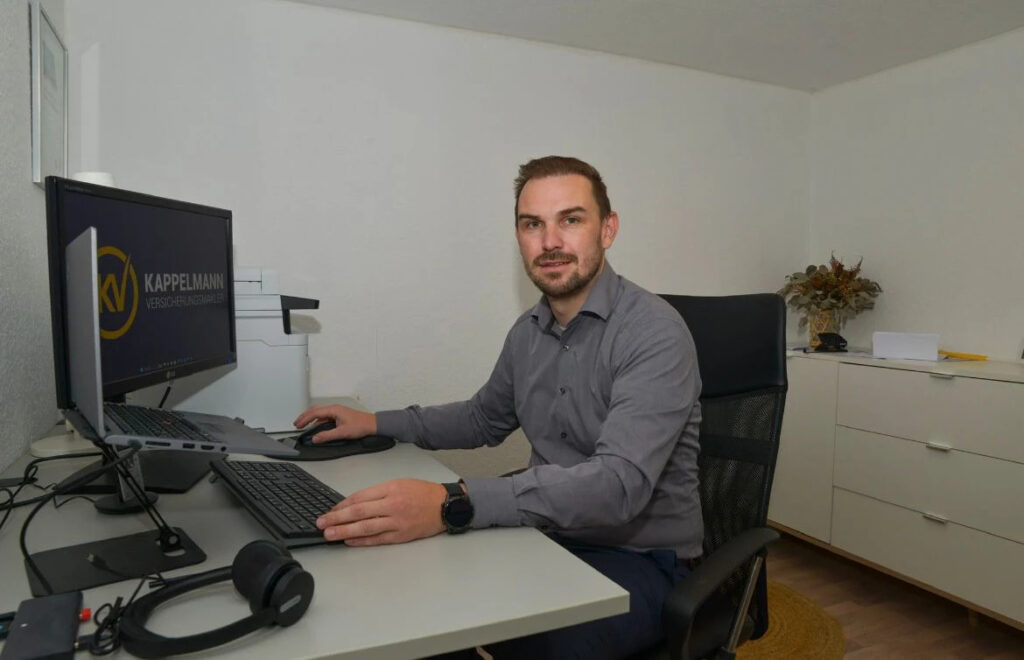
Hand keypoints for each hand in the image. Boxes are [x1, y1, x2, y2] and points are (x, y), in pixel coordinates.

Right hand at [293, 404, 376, 443]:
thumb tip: (315, 438)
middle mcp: (334, 408)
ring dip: (310, 418)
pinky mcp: (339, 416)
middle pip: (315, 410)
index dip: (304, 419)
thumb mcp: (342, 432)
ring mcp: (336, 411)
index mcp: (334, 409)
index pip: (314, 412)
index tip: (297, 425)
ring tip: (303, 425)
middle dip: (304, 417)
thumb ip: (327, 435)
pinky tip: (315, 426)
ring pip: (319, 413)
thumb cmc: (361, 425)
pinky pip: (324, 416)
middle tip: (296, 424)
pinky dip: (317, 420)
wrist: (373, 424)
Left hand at [316, 479, 446, 545]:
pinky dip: (361, 541)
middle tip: (321, 523)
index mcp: (390, 489)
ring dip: (344, 532)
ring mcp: (397, 522)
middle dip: (336, 518)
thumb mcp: (399, 483)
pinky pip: (377, 539)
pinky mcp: (401, 535)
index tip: (329, 510)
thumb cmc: (422, 493)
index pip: (359, 497)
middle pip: (358, 513)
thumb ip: (378, 493)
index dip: (341, 505)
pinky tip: (349, 541)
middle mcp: (392, 505)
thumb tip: (354, 503)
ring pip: (365, 528)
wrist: (445, 506)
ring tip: (329, 534)